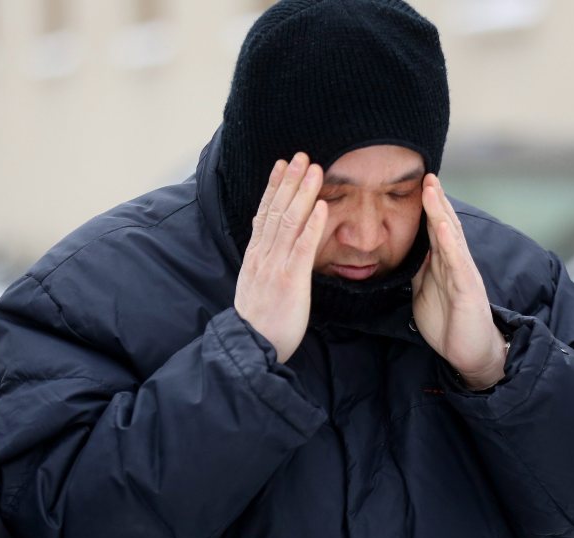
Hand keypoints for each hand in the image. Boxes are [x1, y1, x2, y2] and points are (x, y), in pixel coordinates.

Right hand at [234, 153, 327, 362]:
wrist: (251, 346)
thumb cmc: (259, 321)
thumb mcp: (254, 284)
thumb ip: (262, 261)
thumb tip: (267, 242)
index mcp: (256, 255)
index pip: (264, 213)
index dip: (273, 186)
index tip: (282, 165)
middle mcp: (263, 255)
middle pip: (276, 210)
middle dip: (290, 181)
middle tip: (302, 155)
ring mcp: (275, 265)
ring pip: (289, 222)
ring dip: (303, 193)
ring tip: (315, 170)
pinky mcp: (290, 280)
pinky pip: (303, 248)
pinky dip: (312, 225)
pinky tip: (322, 207)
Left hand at [412, 174, 506, 389]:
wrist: (471, 353)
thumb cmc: (449, 323)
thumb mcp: (424, 292)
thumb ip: (418, 269)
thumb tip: (402, 251)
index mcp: (444, 264)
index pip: (434, 229)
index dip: (426, 206)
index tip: (416, 183)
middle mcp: (455, 263)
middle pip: (445, 224)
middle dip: (435, 199)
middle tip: (426, 173)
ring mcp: (463, 274)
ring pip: (452, 237)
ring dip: (441, 212)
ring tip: (432, 189)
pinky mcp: (467, 290)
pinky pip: (457, 263)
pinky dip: (450, 243)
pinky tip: (443, 226)